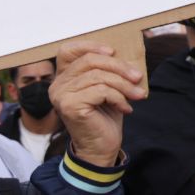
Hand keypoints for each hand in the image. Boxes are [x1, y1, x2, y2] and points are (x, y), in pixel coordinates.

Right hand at [50, 41, 143, 167]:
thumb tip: (123, 54)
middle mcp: (57, 85)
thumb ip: (105, 71)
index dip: (89, 45)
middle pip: (89, 61)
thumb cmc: (104, 117)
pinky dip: (119, 98)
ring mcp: (61, 96)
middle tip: (138, 77)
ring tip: (137, 95)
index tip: (113, 52)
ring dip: (123, 85)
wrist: (100, 148)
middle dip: (118, 67)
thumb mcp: (105, 88)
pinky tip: (126, 108)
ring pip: (98, 76)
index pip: (67, 50)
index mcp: (62, 78)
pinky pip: (101, 91)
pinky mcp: (70, 106)